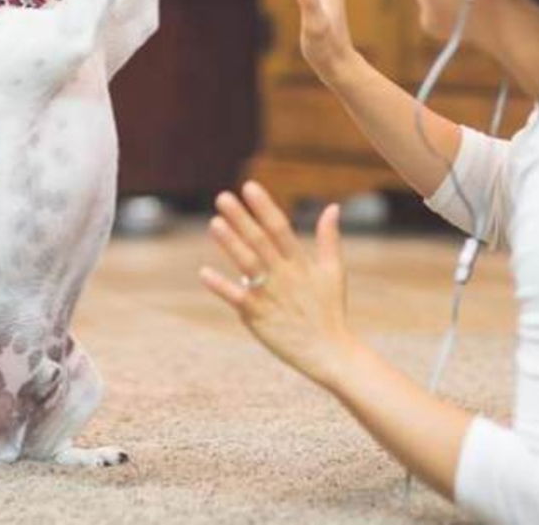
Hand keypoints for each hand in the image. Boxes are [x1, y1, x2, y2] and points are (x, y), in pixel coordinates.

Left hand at [199, 181, 357, 388]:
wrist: (330, 352)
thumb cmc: (330, 310)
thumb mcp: (334, 271)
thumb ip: (330, 238)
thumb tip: (332, 207)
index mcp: (302, 263)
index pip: (280, 228)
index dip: (264, 207)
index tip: (249, 187)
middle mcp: (285, 276)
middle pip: (260, 242)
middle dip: (241, 218)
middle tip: (222, 197)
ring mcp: (271, 297)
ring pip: (247, 265)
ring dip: (230, 244)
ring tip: (213, 223)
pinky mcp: (258, 317)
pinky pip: (237, 298)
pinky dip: (221, 286)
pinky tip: (204, 273)